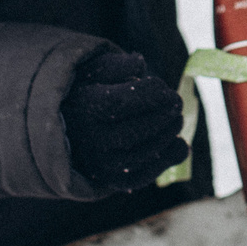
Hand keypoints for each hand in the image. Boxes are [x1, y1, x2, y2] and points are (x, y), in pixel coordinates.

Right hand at [59, 51, 187, 191]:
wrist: (69, 130)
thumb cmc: (89, 92)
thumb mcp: (96, 71)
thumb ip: (118, 65)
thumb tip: (139, 63)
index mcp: (83, 110)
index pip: (119, 104)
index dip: (148, 94)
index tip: (163, 86)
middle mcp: (90, 142)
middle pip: (134, 132)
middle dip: (162, 115)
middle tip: (177, 102)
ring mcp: (102, 166)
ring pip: (141, 155)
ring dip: (167, 135)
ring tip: (177, 119)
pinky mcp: (113, 181)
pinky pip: (144, 175)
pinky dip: (166, 159)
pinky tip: (177, 142)